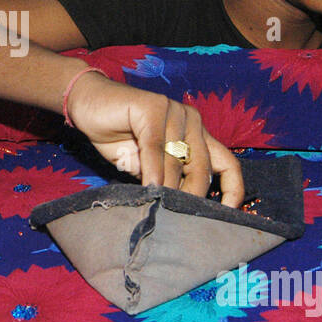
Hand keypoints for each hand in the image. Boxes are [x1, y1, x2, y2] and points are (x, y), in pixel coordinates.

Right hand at [64, 71, 243, 205]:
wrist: (87, 105)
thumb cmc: (118, 137)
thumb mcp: (148, 167)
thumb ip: (168, 181)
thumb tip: (184, 211)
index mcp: (197, 135)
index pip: (228, 165)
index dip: (233, 191)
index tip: (226, 216)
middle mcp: (192, 121)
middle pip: (203, 167)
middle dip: (189, 196)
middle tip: (175, 216)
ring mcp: (175, 111)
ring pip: (178, 161)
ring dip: (166, 187)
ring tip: (156, 205)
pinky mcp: (154, 107)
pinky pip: (156, 147)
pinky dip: (153, 171)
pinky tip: (148, 187)